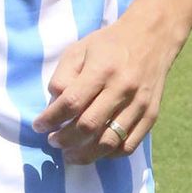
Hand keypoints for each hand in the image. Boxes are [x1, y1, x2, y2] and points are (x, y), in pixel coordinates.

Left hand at [33, 15, 176, 164]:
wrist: (152, 38)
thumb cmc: (109, 44)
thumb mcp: (79, 50)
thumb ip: (63, 76)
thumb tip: (54, 105)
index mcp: (102, 69)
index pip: (71, 102)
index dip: (51, 118)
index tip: (39, 126)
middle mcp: (123, 88)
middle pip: (89, 126)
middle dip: (65, 140)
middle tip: (53, 141)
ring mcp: (139, 104)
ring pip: (109, 141)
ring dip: (85, 154)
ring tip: (70, 154)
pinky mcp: (151, 116)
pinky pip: (129, 145)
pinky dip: (108, 154)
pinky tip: (95, 150)